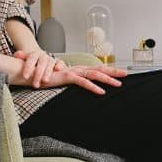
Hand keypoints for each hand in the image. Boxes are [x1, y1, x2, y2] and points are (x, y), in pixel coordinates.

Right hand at [9, 60, 127, 93]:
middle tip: (127, 74)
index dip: (110, 70)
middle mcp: (78, 69)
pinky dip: (93, 87)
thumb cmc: (48, 77)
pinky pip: (83, 82)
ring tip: (119, 84)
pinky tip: (101, 92)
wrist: (34, 71)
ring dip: (108, 79)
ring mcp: (74, 72)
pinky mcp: (68, 77)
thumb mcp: (63, 80)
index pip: (98, 69)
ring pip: (94, 74)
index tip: (121, 73)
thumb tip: (81, 86)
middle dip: (114, 71)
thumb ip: (72, 82)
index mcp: (79, 69)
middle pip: (100, 69)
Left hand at [13, 49, 64, 88]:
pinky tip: (57, 69)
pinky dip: (60, 65)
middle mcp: (44, 56)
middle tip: (35, 84)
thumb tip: (17, 54)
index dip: (28, 67)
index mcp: (35, 54)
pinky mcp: (59, 63)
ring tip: (45, 81)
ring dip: (48, 72)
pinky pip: (60, 62)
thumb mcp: (25, 60)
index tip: (25, 77)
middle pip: (41, 62)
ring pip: (50, 63)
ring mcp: (51, 59)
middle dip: (38, 74)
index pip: (31, 58)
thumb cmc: (32, 64)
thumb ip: (21, 57)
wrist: (41, 60)